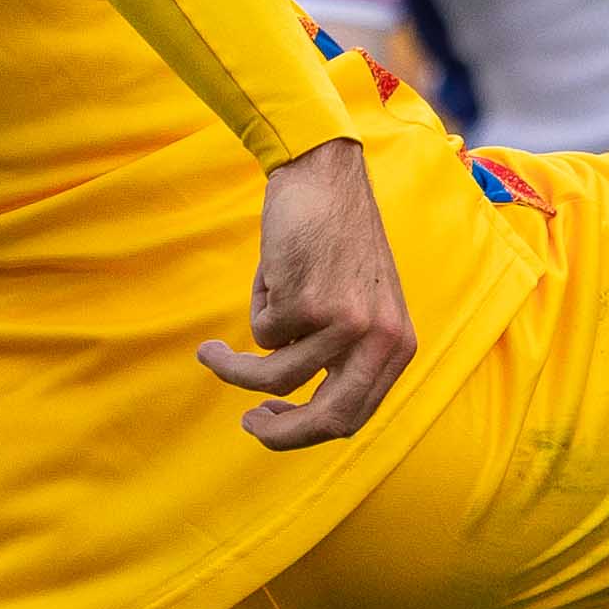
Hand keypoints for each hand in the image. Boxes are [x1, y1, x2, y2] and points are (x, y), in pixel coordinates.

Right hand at [198, 137, 412, 449]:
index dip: (309, 430)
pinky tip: (271, 271)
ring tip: (211, 352)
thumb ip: (344, 354)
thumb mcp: (359, 303)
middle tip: (247, 426)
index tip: (274, 420)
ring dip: (234, 368)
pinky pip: (261, 333)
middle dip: (278, 433)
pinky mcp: (306, 303)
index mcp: (397, 345)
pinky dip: (256, 306)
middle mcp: (379, 340)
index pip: (354, 415)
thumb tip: (297, 412)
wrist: (323, 175)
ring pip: (274, 375)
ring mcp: (344, 324)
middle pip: (325, 418)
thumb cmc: (334, 238)